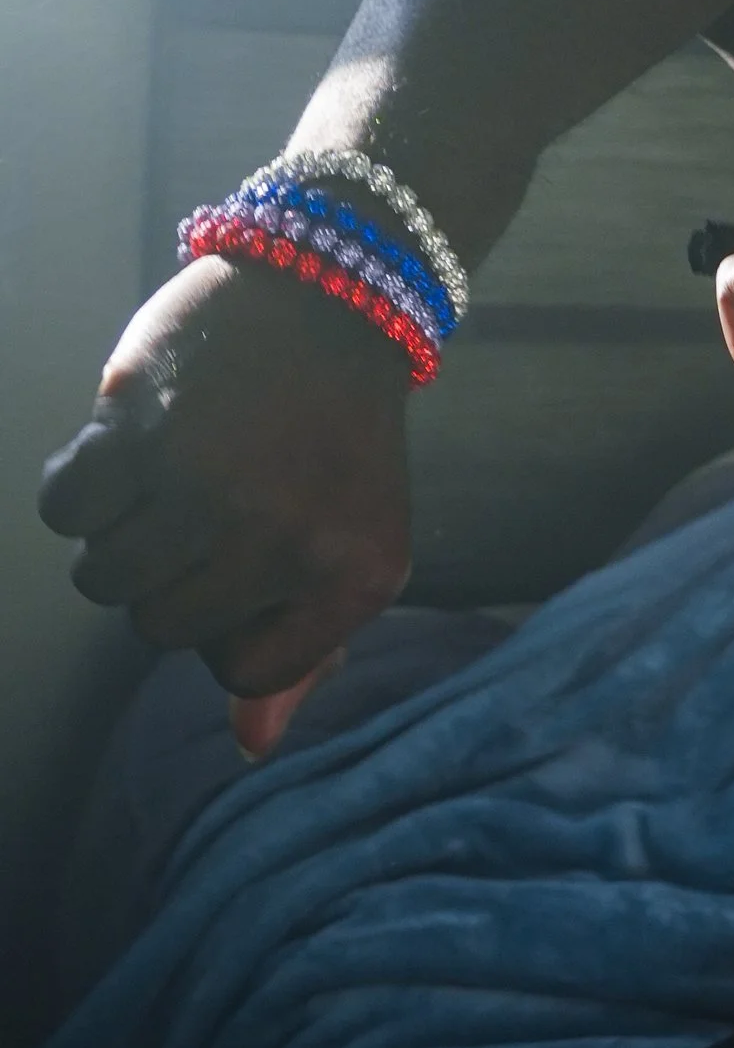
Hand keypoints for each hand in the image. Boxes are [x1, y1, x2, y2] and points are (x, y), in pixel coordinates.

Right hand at [37, 257, 414, 757]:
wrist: (333, 297)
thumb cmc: (337, 439)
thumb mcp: (355, 546)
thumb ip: (302, 649)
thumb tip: (251, 750)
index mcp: (356, 576)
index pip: (238, 671)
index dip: (224, 621)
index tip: (245, 562)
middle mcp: (288, 541)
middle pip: (159, 627)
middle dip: (167, 576)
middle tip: (206, 505)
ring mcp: (213, 489)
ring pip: (106, 578)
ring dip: (122, 533)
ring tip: (173, 473)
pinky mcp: (144, 432)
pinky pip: (64, 512)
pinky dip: (80, 486)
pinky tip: (127, 447)